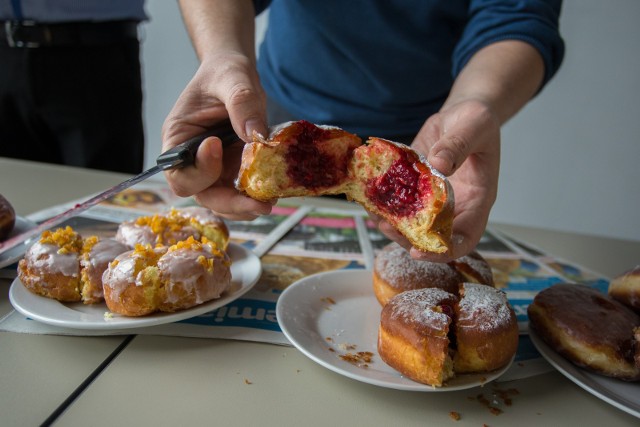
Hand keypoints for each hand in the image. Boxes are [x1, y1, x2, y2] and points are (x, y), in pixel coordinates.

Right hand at [161, 52, 271, 219]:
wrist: (236, 75)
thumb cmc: (225, 73)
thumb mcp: (233, 78)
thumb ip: (242, 102)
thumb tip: (255, 134)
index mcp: (179, 137)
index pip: (180, 172)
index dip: (199, 170)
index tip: (218, 146)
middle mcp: (193, 159)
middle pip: (202, 194)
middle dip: (229, 202)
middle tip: (259, 203)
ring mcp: (214, 169)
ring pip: (222, 200)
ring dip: (244, 206)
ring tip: (268, 202)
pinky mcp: (234, 171)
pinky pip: (240, 193)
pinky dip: (255, 197)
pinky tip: (273, 192)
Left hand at [376, 99, 500, 261]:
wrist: (460, 113)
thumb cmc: (476, 120)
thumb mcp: (474, 125)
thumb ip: (458, 145)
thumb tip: (439, 167)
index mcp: (478, 199)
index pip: (465, 238)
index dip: (444, 252)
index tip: (419, 252)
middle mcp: (456, 205)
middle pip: (433, 238)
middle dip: (408, 240)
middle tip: (388, 227)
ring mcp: (433, 199)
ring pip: (413, 224)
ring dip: (393, 225)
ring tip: (375, 215)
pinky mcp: (415, 188)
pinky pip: (400, 202)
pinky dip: (385, 204)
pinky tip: (370, 199)